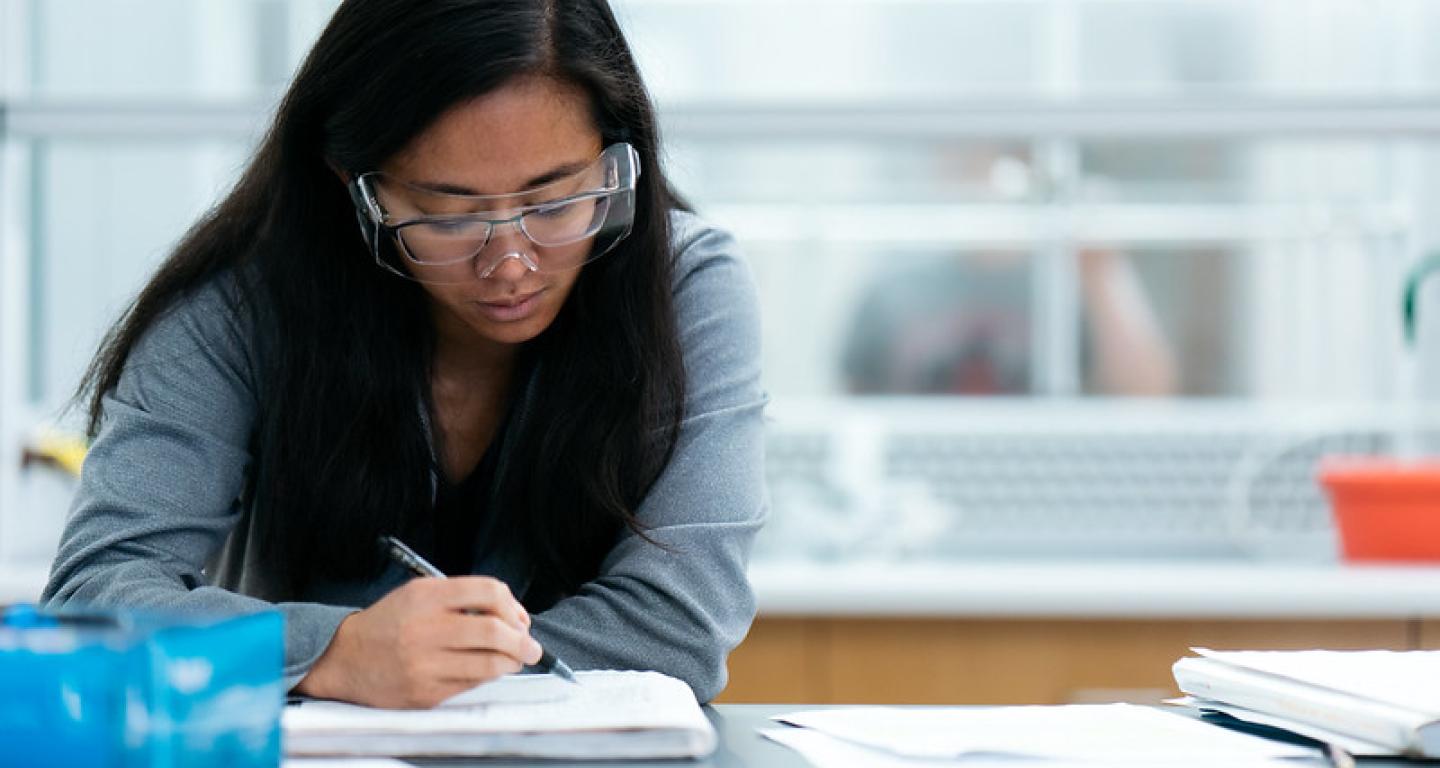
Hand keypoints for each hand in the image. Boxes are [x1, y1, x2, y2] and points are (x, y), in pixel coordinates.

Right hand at [295, 576, 542, 707]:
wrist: (345, 659)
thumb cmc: (390, 623)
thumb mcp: (420, 594)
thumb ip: (463, 598)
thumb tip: (513, 617)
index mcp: (426, 596)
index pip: (488, 592)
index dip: (513, 606)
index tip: (519, 619)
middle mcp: (425, 628)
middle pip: (493, 631)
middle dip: (523, 641)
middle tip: (532, 647)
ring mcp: (425, 663)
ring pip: (489, 664)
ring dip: (511, 662)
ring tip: (515, 659)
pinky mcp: (425, 692)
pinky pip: (471, 684)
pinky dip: (487, 677)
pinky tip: (485, 671)